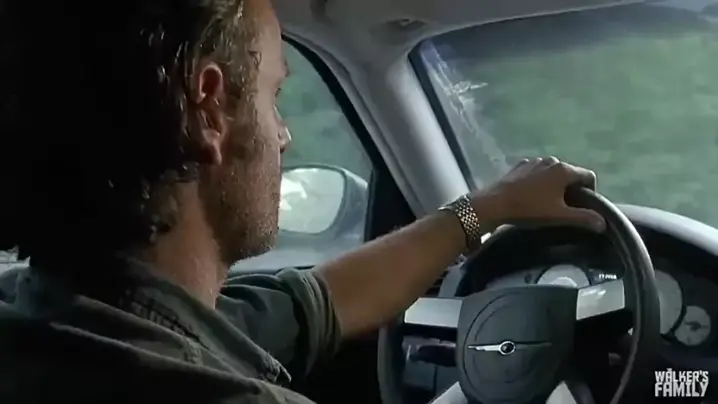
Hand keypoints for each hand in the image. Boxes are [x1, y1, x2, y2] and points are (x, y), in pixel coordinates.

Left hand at [471, 157, 605, 231]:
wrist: (494, 204)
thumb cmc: (530, 209)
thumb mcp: (560, 216)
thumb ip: (584, 218)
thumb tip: (603, 222)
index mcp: (564, 169)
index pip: (588, 176)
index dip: (590, 191)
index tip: (583, 206)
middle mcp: (551, 160)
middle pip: (570, 173)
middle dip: (572, 189)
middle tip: (565, 208)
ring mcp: (534, 161)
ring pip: (553, 172)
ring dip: (555, 185)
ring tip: (547, 203)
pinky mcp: (520, 166)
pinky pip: (537, 172)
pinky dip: (540, 182)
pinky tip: (532, 196)